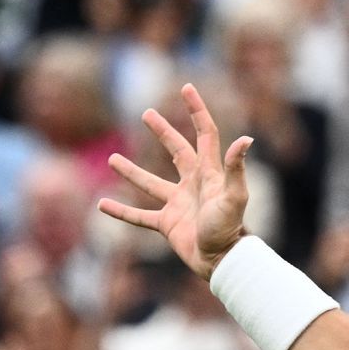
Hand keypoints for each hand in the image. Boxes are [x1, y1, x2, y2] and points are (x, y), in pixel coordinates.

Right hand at [97, 84, 253, 279]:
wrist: (222, 260)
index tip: (186, 88)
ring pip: (151, 183)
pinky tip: (102, 205)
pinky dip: (122, 212)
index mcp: (210, 173)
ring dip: (133, 172)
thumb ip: (236, 168)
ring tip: (112, 159)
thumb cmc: (230, 228)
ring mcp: (178, 204)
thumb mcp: (234, 196)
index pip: (204, 134)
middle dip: (164, 132)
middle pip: (177, 152)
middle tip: (147, 114)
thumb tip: (246, 138)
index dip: (197, 111)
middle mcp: (194, 185)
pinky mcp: (167, 224)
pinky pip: (140, 216)